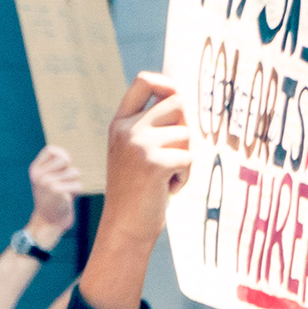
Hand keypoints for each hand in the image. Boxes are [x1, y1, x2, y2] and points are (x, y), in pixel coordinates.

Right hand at [27, 145, 81, 241]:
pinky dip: (76, 193)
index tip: (63, 165)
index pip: (51, 150)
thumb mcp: (47, 180)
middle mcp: (39, 175)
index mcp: (35, 170)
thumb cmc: (52, 200)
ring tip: (65, 192)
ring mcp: (47, 183)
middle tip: (63, 183)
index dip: (61, 154)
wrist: (47, 223)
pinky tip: (67, 200)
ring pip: (74, 172)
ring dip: (74, 183)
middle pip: (65, 159)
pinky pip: (78, 185)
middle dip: (69, 171)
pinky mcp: (57, 191)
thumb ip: (55, 166)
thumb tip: (67, 155)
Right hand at [96, 72, 191, 248]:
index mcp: (120, 124)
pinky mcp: (153, 163)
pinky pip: (188, 159)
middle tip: (172, 154)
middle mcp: (126, 130)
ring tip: (165, 176)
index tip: (175, 95)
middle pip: (177, 104)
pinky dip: (184, 177)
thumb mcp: (135, 151)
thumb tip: (183, 99)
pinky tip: (166, 188)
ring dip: (185, 157)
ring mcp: (138, 145)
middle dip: (184, 128)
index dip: (166, 82)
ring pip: (186, 134)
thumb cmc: (136, 190)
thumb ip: (150, 126)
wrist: (124, 227)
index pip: (144, 81)